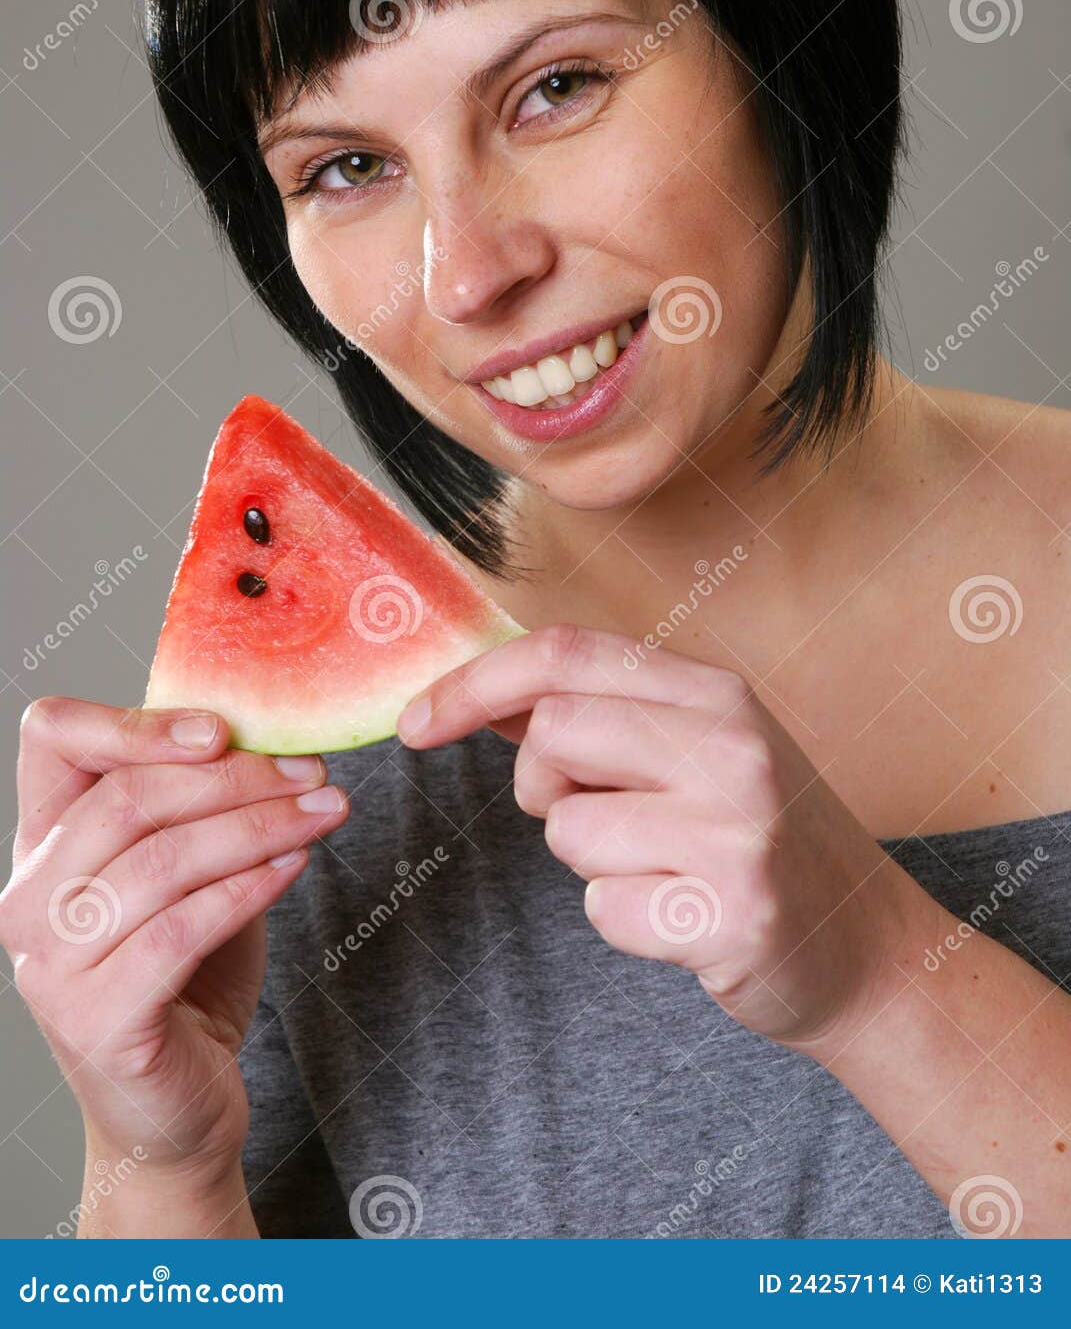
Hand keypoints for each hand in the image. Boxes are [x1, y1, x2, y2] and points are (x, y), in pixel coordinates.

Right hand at [0, 698, 348, 1180]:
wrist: (178, 1110)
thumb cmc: (187, 979)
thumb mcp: (192, 875)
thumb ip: (204, 811)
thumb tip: (275, 741)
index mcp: (41, 846)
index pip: (53, 739)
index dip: (134, 721)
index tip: (222, 730)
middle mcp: (28, 900)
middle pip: (127, 799)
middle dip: (234, 779)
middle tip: (313, 774)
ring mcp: (52, 965)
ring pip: (162, 861)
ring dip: (258, 828)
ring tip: (325, 814)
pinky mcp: (97, 1020)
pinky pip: (180, 932)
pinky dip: (248, 888)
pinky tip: (296, 865)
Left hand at [397, 625, 925, 1053]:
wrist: (869, 947)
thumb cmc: (760, 840)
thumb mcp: (698, 749)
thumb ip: (604, 714)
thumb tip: (485, 692)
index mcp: (716, 691)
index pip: (567, 653)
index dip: (474, 682)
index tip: (415, 722)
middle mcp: (732, 745)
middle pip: (552, 734)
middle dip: (543, 785)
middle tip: (597, 813)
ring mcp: (738, 828)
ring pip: (569, 830)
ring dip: (592, 861)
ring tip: (664, 867)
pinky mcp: (733, 912)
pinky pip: (604, 908)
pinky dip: (625, 919)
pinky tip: (683, 917)